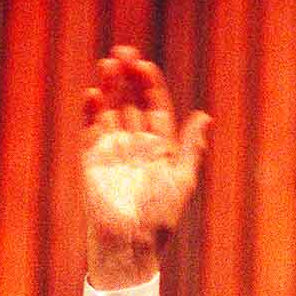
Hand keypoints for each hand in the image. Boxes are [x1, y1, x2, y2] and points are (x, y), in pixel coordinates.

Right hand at [81, 44, 211, 287]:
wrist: (131, 243)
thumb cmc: (161, 217)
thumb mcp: (183, 179)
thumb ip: (192, 147)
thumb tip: (205, 116)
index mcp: (160, 147)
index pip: (154, 106)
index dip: (149, 85)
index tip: (145, 66)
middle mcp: (135, 144)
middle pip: (130, 101)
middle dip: (127, 77)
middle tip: (123, 52)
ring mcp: (112, 150)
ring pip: (109, 110)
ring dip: (108, 87)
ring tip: (107, 64)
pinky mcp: (92, 160)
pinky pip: (91, 130)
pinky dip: (91, 112)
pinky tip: (94, 95)